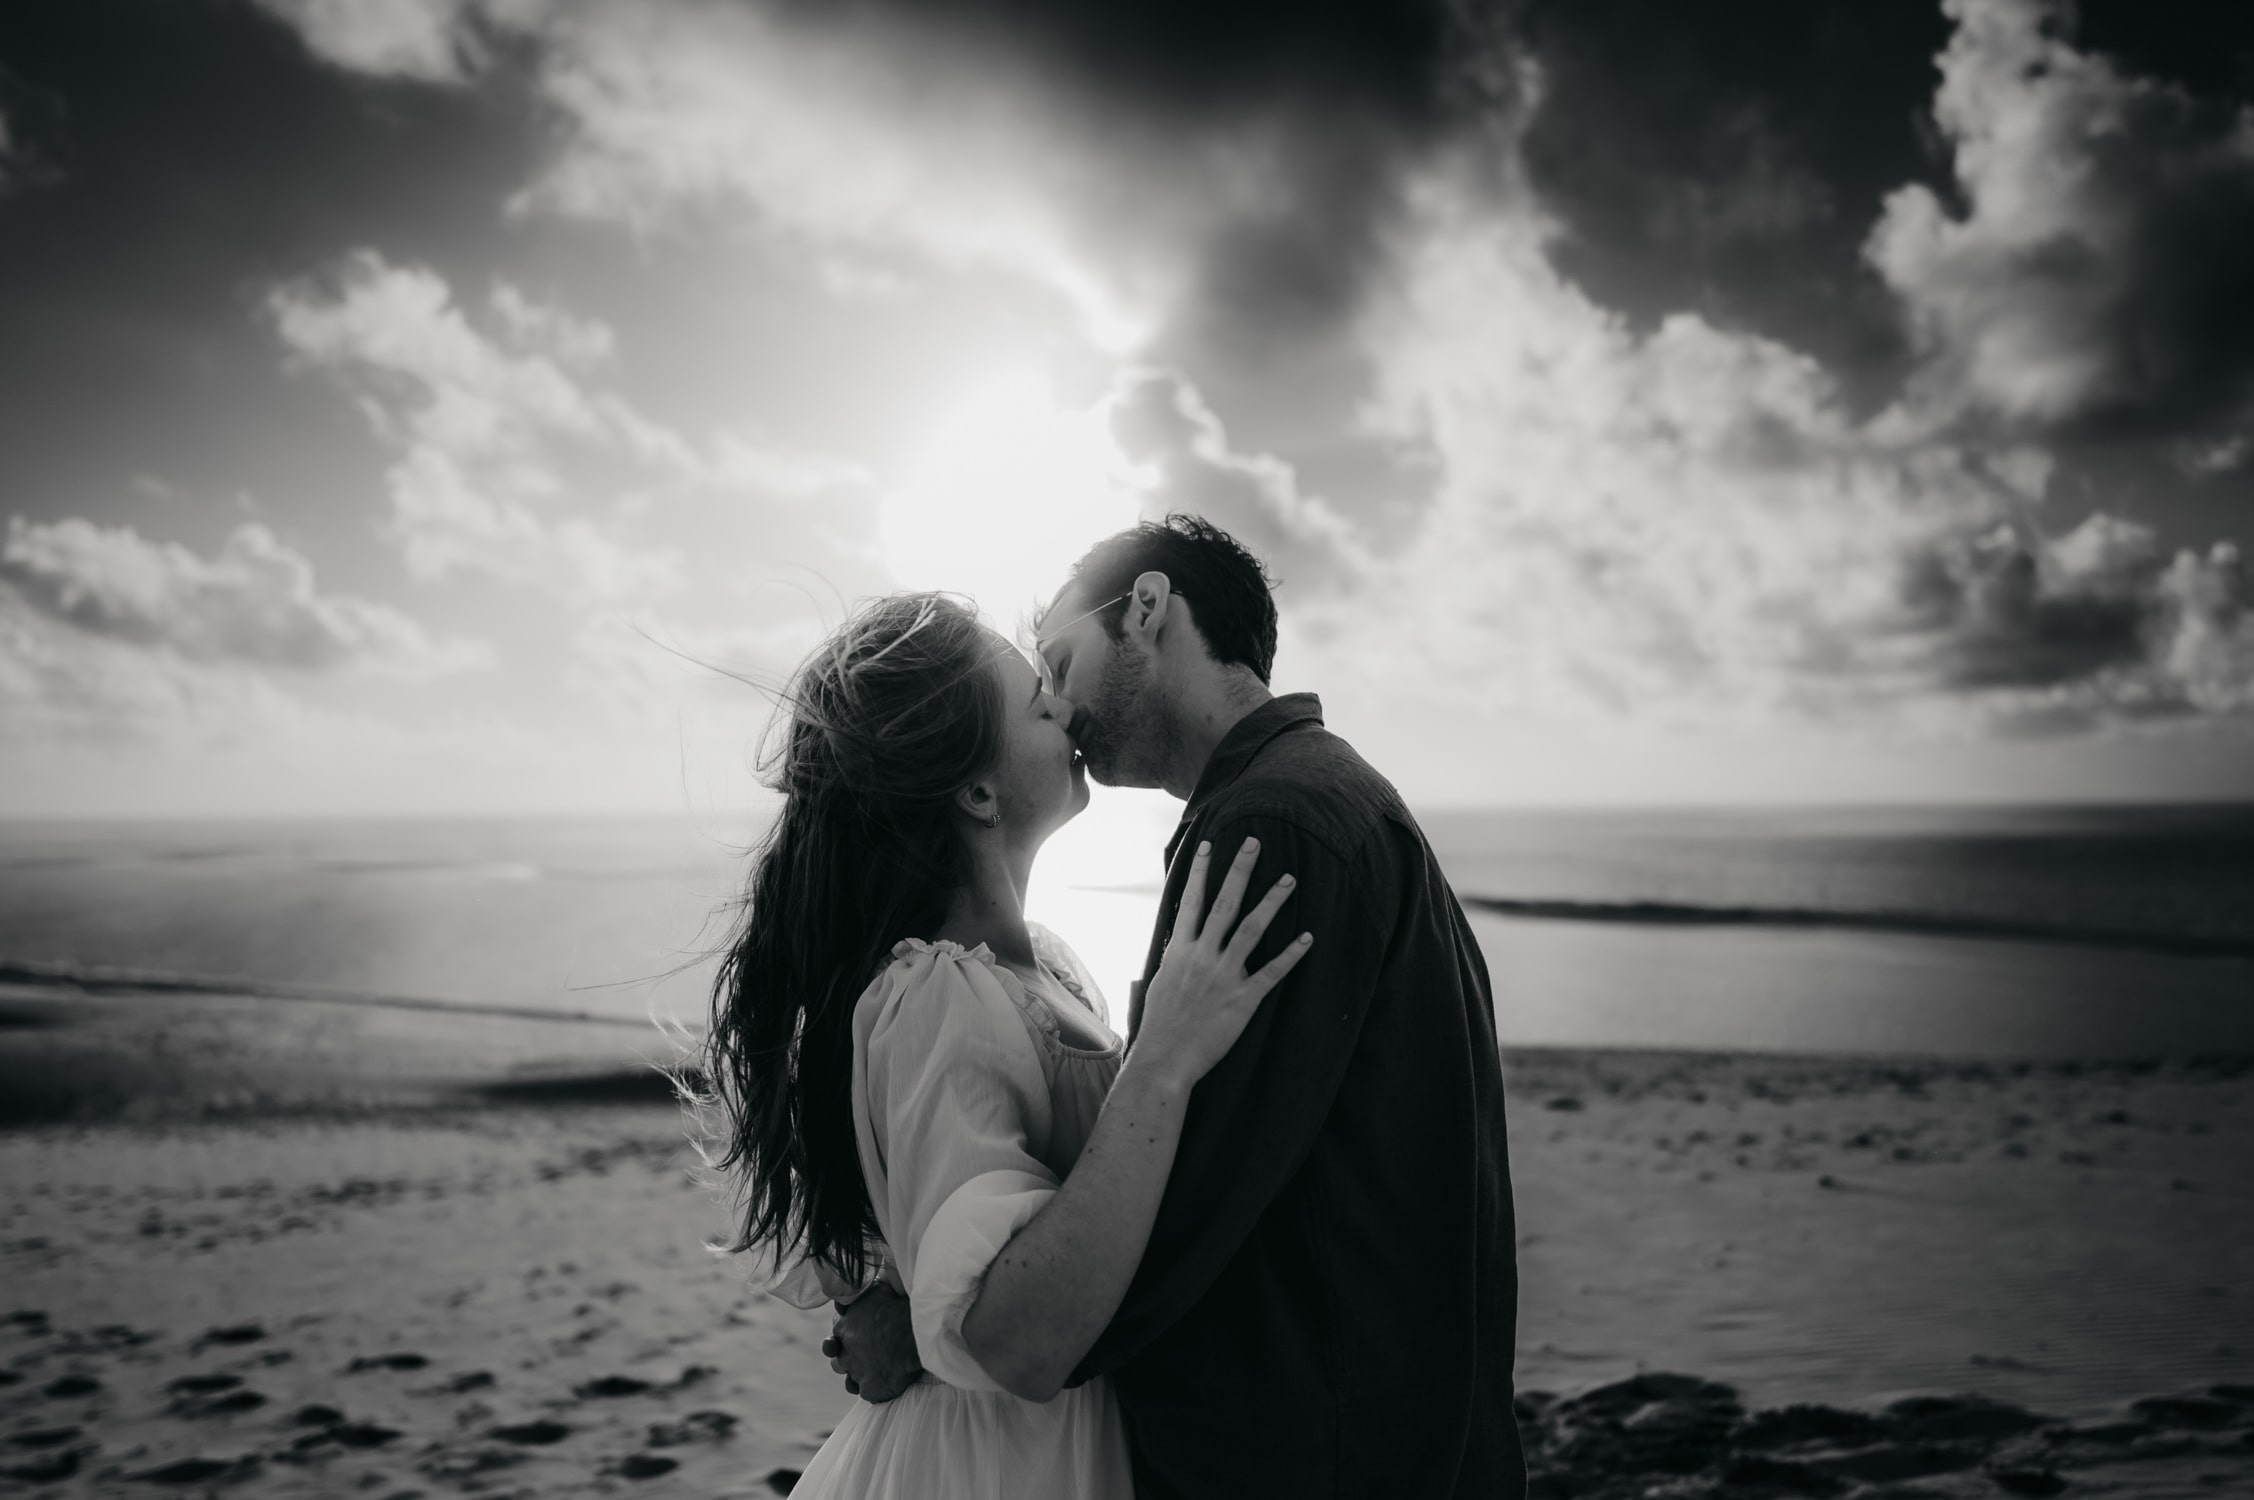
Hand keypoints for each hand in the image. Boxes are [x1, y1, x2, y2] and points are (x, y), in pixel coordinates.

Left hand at [823, 1282, 921, 1402]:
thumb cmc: (896, 1306)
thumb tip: (854, 1294)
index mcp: (843, 1328)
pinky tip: (885, 1383)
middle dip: (848, 1359)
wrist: (913, 1331)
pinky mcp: (870, 1390)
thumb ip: (860, 1295)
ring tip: (873, 1372)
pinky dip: (875, 1390)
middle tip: (863, 1356)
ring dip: (858, 1377)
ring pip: (850, 1381)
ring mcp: (856, 1373)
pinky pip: (868, 1394)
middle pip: (838, 1361)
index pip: (836, 1337)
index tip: (855, 1337)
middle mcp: (845, 1352)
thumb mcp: (875, 1290)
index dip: (844, 1339)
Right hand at [1134, 836, 1313, 1086]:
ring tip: (1288, 879)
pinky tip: (1307, 938)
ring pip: (1250, 930)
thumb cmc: (1161, 1024)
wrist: (1165, 1059)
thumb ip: (1176, 958)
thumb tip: (1181, 942)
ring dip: (1271, 902)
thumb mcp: (1161, 983)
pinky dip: (1290, 954)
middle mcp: (1201, 956)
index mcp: (1180, 951)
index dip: (1201, 871)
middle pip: (1223, 904)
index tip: (1210, 844)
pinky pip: (1271, 972)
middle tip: (1255, 843)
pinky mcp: (1242, 999)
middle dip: (1240, 871)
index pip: (1191, 901)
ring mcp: (1223, 976)